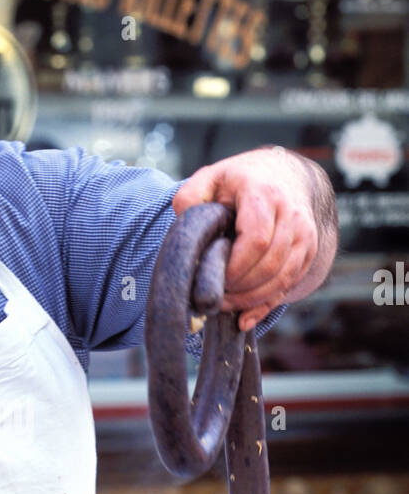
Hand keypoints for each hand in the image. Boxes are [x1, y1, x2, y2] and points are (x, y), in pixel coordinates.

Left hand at [172, 147, 335, 331]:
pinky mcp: (309, 251)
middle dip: (241, 289)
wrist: (284, 175)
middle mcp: (292, 214)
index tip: (215, 278)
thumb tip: (183, 227)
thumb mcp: (210, 178)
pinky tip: (243, 318)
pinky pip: (289, 285)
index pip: (257, 239)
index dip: (236, 267)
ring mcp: (305, 234)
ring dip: (251, 300)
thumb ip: (190, 197)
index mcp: (264, 194)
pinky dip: (266, 305)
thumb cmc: (239, 181)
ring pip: (283, 279)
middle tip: (215, 298)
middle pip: (270, 265)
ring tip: (225, 305)